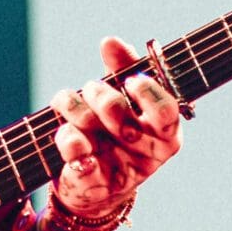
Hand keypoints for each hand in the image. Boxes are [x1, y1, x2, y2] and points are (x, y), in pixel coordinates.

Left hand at [50, 35, 184, 228]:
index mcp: (166, 132)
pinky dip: (67, 137)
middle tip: (90, 88)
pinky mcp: (91, 183)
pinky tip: (65, 132)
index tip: (131, 80)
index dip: (146, 91)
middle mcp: (146, 153)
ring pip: (89, 127)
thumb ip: (124, 69)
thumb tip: (111, 41)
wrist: (97, 189)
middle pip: (120, 115)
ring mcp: (119, 170)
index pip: (166, 111)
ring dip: (73, 106)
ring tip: (66, 102)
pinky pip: (76, 154)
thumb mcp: (127, 101)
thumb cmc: (117, 133)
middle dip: (99, 94)